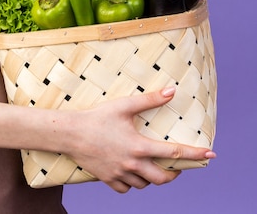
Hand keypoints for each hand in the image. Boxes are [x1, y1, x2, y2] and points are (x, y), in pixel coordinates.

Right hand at [62, 87, 215, 192]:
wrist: (70, 133)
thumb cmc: (98, 116)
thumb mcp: (124, 105)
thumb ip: (150, 100)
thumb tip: (172, 91)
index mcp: (139, 146)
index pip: (173, 152)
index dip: (194, 154)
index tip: (211, 156)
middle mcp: (132, 164)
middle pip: (162, 178)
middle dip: (173, 174)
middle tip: (176, 167)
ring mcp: (120, 173)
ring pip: (144, 184)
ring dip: (151, 178)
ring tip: (150, 166)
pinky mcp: (107, 178)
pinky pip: (125, 188)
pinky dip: (131, 183)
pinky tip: (130, 173)